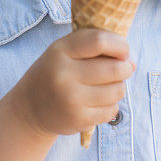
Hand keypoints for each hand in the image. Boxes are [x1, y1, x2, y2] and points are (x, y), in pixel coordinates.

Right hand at [10, 29, 135, 138]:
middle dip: (126, 67)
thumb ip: (93, 47)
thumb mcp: (64, 51)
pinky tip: (100, 101)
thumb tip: (130, 61)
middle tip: (125, 68)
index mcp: (60, 51)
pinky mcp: (78, 120)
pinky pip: (112, 110)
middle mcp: (64, 75)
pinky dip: (112, 105)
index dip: (119, 45)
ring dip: (119, 87)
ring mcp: (71, 99)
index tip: (124, 51)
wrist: (30, 109)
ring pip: (117, 90)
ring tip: (109, 85)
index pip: (99, 41)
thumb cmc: (55, 72)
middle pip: (114, 68)